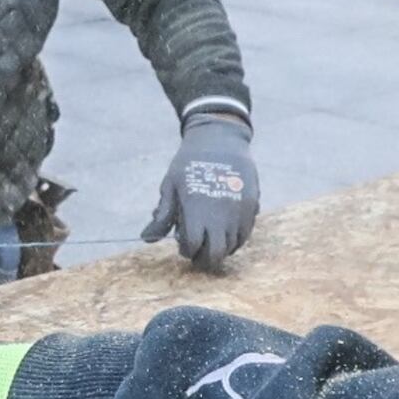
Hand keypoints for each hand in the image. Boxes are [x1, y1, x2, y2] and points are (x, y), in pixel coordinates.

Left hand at [142, 115, 259, 269]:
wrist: (220, 140)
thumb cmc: (190, 163)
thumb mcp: (171, 186)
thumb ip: (162, 216)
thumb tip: (147, 239)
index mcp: (197, 211)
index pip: (193, 246)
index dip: (186, 250)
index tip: (182, 244)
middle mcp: (221, 215)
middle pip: (215, 254)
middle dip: (204, 258)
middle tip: (197, 252)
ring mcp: (239, 212)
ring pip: (232, 246)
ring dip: (220, 248)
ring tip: (210, 237)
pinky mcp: (252, 206)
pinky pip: (245, 234)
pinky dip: (235, 239)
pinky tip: (224, 231)